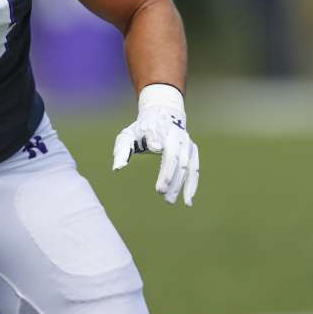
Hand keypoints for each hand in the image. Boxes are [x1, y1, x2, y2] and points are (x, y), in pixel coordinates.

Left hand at [112, 84, 199, 205]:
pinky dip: (192, 184)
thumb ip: (121, 150)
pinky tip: (188, 200)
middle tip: (160, 192)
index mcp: (157, 129)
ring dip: (181, 184)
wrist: (164, 112)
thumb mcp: (128, 134)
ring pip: (187, 165)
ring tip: (170, 201)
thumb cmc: (142, 128)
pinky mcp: (192, 150)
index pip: (156, 136)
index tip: (155, 148)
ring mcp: (186, 143)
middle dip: (168, 174)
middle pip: (173, 156)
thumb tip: (117, 169)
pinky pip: (195, 168)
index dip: (155, 142)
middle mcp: (174, 135)